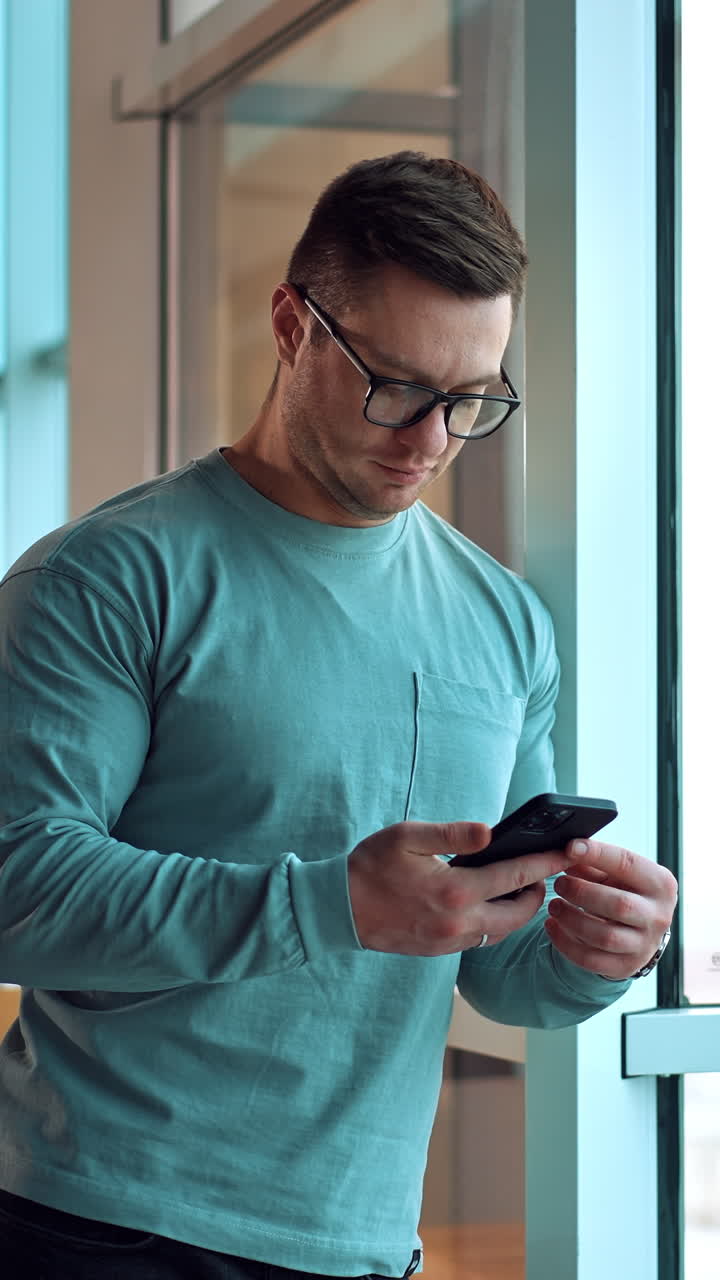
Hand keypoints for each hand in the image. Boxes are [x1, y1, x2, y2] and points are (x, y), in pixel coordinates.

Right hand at [347, 820, 573, 955]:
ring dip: (516, 911)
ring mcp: (449, 942)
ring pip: (501, 932)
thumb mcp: (407, 837)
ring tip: (518, 887)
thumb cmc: (369, 867)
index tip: (568, 852)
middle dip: (538, 894)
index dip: (546, 863)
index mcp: (455, 891)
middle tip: (543, 873)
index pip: (516, 877)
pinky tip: (486, 904)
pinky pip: (479, 939)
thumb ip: (451, 834)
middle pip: (519, 915)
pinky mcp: (439, 951)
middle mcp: (459, 923)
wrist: (337, 910)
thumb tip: (490, 832)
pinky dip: (492, 923)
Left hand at [545, 839, 677, 979]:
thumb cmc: (625, 892)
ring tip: (553, 905)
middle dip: (582, 892)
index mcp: (660, 884)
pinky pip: (592, 960)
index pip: (628, 864)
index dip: (598, 854)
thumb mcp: (616, 874)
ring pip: (605, 937)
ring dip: (571, 919)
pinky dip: (566, 943)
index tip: (570, 847)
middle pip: (619, 905)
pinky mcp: (626, 966)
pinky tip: (552, 927)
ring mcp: (644, 945)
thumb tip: (566, 852)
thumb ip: (595, 863)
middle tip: (559, 884)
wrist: (640, 931)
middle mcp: (658, 916)